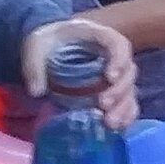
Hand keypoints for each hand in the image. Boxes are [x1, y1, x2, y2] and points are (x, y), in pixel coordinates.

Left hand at [21, 16, 140, 132]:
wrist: (50, 46)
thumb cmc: (47, 41)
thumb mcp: (35, 45)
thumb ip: (34, 64)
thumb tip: (37, 91)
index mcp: (99, 36)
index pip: (119, 44)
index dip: (119, 60)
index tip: (109, 77)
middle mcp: (112, 56)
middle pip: (128, 72)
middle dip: (119, 91)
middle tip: (103, 104)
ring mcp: (114, 76)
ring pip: (130, 91)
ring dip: (124, 108)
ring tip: (110, 123)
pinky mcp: (111, 92)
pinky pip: (127, 104)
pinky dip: (125, 116)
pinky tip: (117, 128)